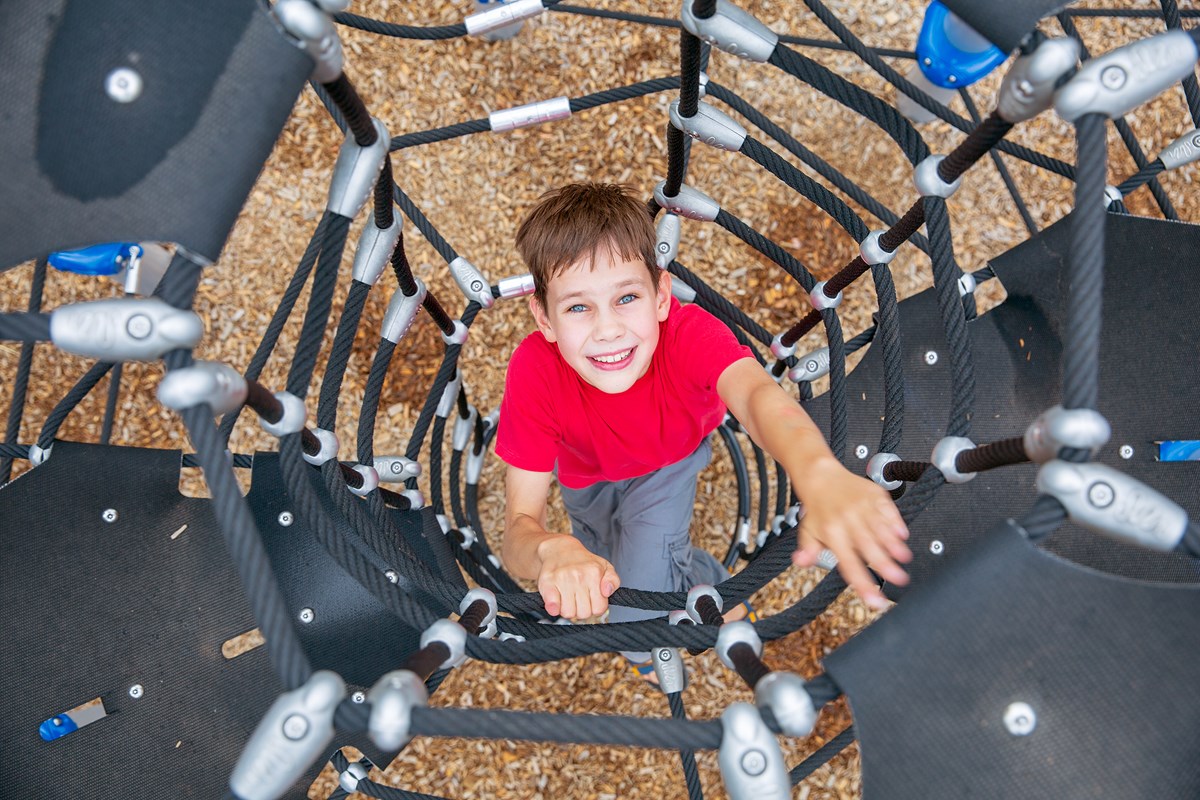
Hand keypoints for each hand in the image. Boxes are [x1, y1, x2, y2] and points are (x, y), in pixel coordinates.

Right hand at [535, 536, 620, 619]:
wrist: (560, 550)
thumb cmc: (584, 563)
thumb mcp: (605, 567)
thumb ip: (613, 581)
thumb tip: (606, 592)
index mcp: (594, 573)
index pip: (599, 609)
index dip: (595, 607)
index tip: (591, 600)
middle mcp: (578, 576)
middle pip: (583, 613)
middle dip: (581, 609)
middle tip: (578, 598)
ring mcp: (562, 579)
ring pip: (568, 613)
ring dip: (567, 608)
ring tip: (568, 597)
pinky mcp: (547, 582)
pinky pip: (552, 607)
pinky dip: (554, 608)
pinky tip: (556, 600)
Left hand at [791, 465, 910, 610]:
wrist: (821, 476)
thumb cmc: (818, 509)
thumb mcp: (808, 532)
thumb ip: (808, 551)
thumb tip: (801, 562)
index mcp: (832, 533)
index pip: (848, 563)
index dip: (862, 583)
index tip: (875, 601)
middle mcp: (848, 521)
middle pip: (869, 547)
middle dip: (885, 565)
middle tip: (899, 580)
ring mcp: (863, 507)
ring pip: (881, 528)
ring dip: (894, 545)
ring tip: (904, 559)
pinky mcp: (875, 495)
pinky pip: (888, 509)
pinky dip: (896, 522)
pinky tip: (902, 534)